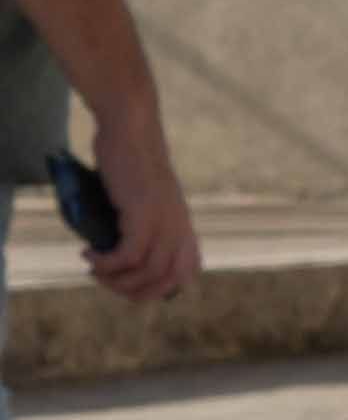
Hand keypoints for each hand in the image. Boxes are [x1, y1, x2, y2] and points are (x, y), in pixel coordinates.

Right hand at [78, 115, 192, 302]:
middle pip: (166, 281)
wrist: (131, 128)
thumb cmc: (131, 160)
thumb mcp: (143, 197)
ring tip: (95, 270)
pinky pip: (128, 255)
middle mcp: (180, 229)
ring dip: (116, 280)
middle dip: (134, 291)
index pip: (186, 274)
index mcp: (184, 228)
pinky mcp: (143, 214)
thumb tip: (120, 243)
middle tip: (106, 280)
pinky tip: (89, 255)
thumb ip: (142, 221)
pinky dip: (107, 262)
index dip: (159, 288)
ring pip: (147, 273)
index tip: (130, 283)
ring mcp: (164, 222)